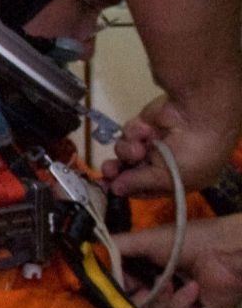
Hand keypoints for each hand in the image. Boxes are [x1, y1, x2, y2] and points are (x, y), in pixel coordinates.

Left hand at [103, 95, 238, 197]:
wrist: (199, 116)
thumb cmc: (192, 155)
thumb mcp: (168, 177)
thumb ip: (139, 183)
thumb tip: (116, 190)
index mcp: (178, 179)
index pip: (146, 189)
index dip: (127, 188)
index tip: (109, 188)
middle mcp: (166, 162)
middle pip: (131, 170)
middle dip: (118, 171)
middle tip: (108, 170)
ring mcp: (155, 142)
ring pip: (126, 152)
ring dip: (128, 152)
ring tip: (138, 149)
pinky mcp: (145, 124)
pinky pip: (129, 133)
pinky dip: (135, 132)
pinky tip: (146, 129)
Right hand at [115, 214, 241, 307]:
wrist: (226, 251)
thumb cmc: (187, 240)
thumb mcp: (145, 239)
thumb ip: (116, 247)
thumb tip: (87, 253)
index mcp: (147, 269)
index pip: (123, 286)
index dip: (117, 288)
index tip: (113, 286)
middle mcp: (159, 287)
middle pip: (135, 305)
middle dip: (139, 298)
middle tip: (143, 290)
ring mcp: (177, 302)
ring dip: (162, 298)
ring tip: (174, 284)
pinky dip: (182, 303)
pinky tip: (193, 289)